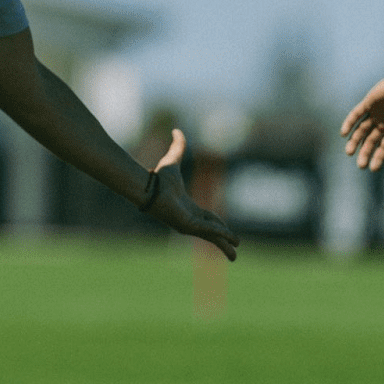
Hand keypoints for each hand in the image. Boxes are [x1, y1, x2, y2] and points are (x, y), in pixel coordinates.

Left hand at [142, 129, 239, 260]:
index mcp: (189, 209)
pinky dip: (219, 235)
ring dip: (224, 244)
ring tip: (235, 253)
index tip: (228, 232)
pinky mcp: (188, 226)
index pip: (208, 219)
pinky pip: (208, 231)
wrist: (148, 187)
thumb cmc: (157, 178)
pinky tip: (230, 239)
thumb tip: (177, 130)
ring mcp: (189, 225)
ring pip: (211, 236)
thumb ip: (178, 147)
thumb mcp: (173, 160)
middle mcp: (190, 219)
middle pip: (212, 233)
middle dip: (224, 242)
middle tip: (235, 252)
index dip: (219, 225)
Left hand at [341, 71, 383, 170]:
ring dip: (354, 140)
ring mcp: (375, 113)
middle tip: (360, 165)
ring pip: (361, 129)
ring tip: (349, 152)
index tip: (372, 169)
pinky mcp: (368, 102)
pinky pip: (356, 113)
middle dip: (365, 152)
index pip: (383, 147)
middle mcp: (382, 123)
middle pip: (370, 140)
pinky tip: (343, 133)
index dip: (378, 158)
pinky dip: (349, 123)